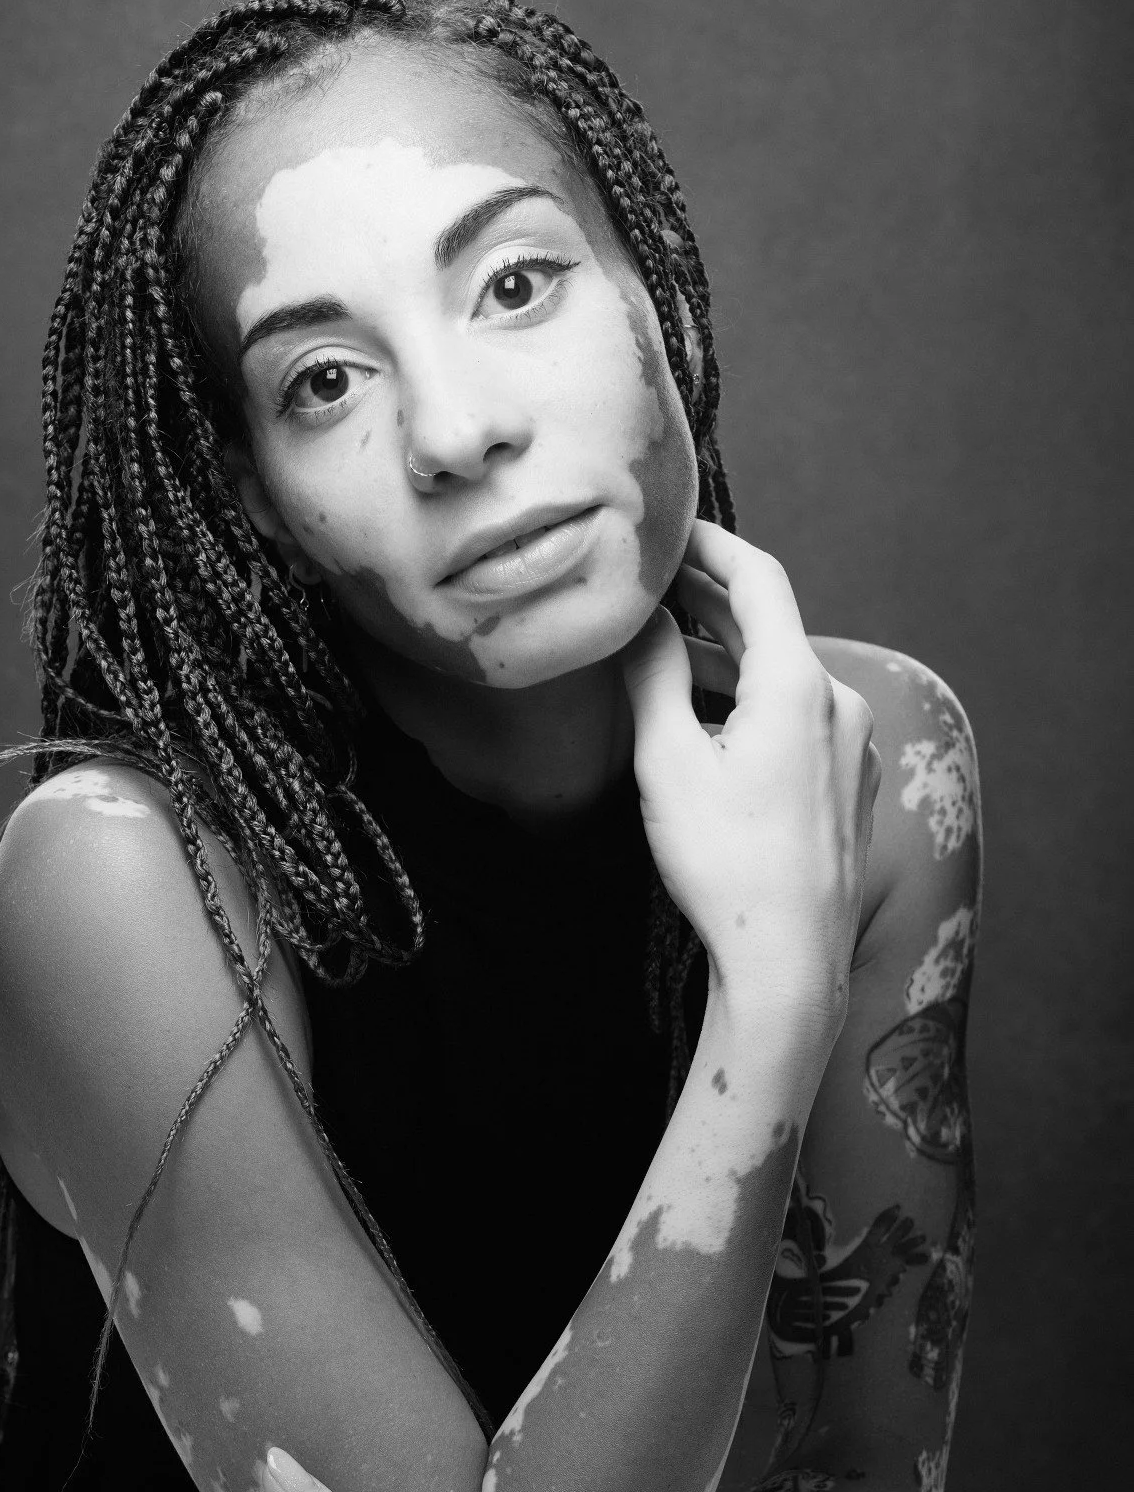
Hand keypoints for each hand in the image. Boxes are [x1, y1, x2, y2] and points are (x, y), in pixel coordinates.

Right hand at [623, 520, 879, 1030]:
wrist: (788, 961)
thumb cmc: (725, 865)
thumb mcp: (668, 762)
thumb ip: (653, 676)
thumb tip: (639, 620)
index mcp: (799, 685)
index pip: (759, 578)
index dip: (710, 543)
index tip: (667, 530)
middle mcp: (839, 705)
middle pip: (771, 627)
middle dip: (708, 601)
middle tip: (650, 585)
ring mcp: (852, 748)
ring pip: (782, 677)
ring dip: (726, 658)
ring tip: (666, 653)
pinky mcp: (849, 786)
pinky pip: (798, 720)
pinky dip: (751, 702)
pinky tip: (710, 723)